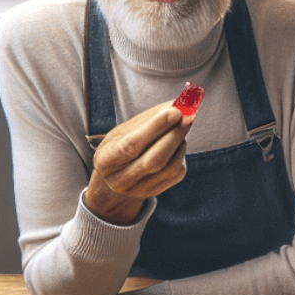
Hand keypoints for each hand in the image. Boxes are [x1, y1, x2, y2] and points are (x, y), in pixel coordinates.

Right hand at [84, 101, 192, 225]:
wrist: (114, 178)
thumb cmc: (120, 146)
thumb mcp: (124, 131)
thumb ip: (148, 119)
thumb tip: (178, 104)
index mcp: (105, 162)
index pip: (131, 145)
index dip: (155, 127)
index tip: (176, 111)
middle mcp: (120, 180)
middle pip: (154, 160)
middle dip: (174, 135)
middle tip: (189, 115)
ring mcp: (139, 190)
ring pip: (170, 166)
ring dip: (180, 142)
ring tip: (181, 125)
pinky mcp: (157, 191)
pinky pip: (177, 171)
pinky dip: (181, 152)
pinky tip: (177, 142)